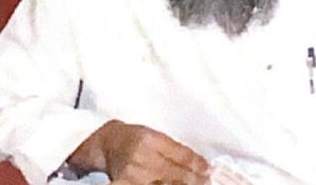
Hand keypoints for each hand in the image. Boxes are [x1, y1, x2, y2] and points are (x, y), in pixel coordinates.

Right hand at [68, 120, 209, 184]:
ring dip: (184, 184)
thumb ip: (175, 149)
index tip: (208, 171)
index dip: (198, 165)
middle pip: (176, 173)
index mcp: (150, 139)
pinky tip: (172, 184)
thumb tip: (202, 165)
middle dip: (194, 179)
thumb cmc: (133, 138)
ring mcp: (134, 173)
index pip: (181, 154)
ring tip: (196, 184)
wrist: (107, 143)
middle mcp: (142, 156)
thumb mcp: (154, 136)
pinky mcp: (126, 183)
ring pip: (167, 184)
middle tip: (205, 181)